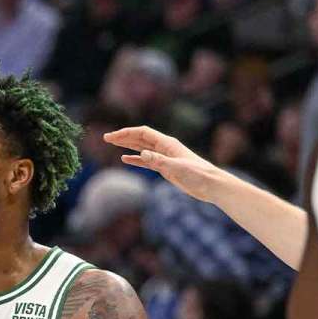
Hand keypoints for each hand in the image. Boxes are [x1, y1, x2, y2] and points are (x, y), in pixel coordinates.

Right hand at [103, 126, 223, 202]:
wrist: (211, 185)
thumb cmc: (198, 174)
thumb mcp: (177, 167)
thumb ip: (159, 160)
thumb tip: (141, 154)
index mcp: (167, 143)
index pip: (143, 133)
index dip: (127, 133)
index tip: (112, 136)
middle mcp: (164, 147)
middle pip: (140, 138)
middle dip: (123, 137)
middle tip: (106, 138)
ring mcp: (164, 157)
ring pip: (141, 148)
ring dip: (127, 145)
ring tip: (112, 143)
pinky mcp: (165, 167)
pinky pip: (146, 161)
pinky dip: (135, 159)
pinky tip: (125, 159)